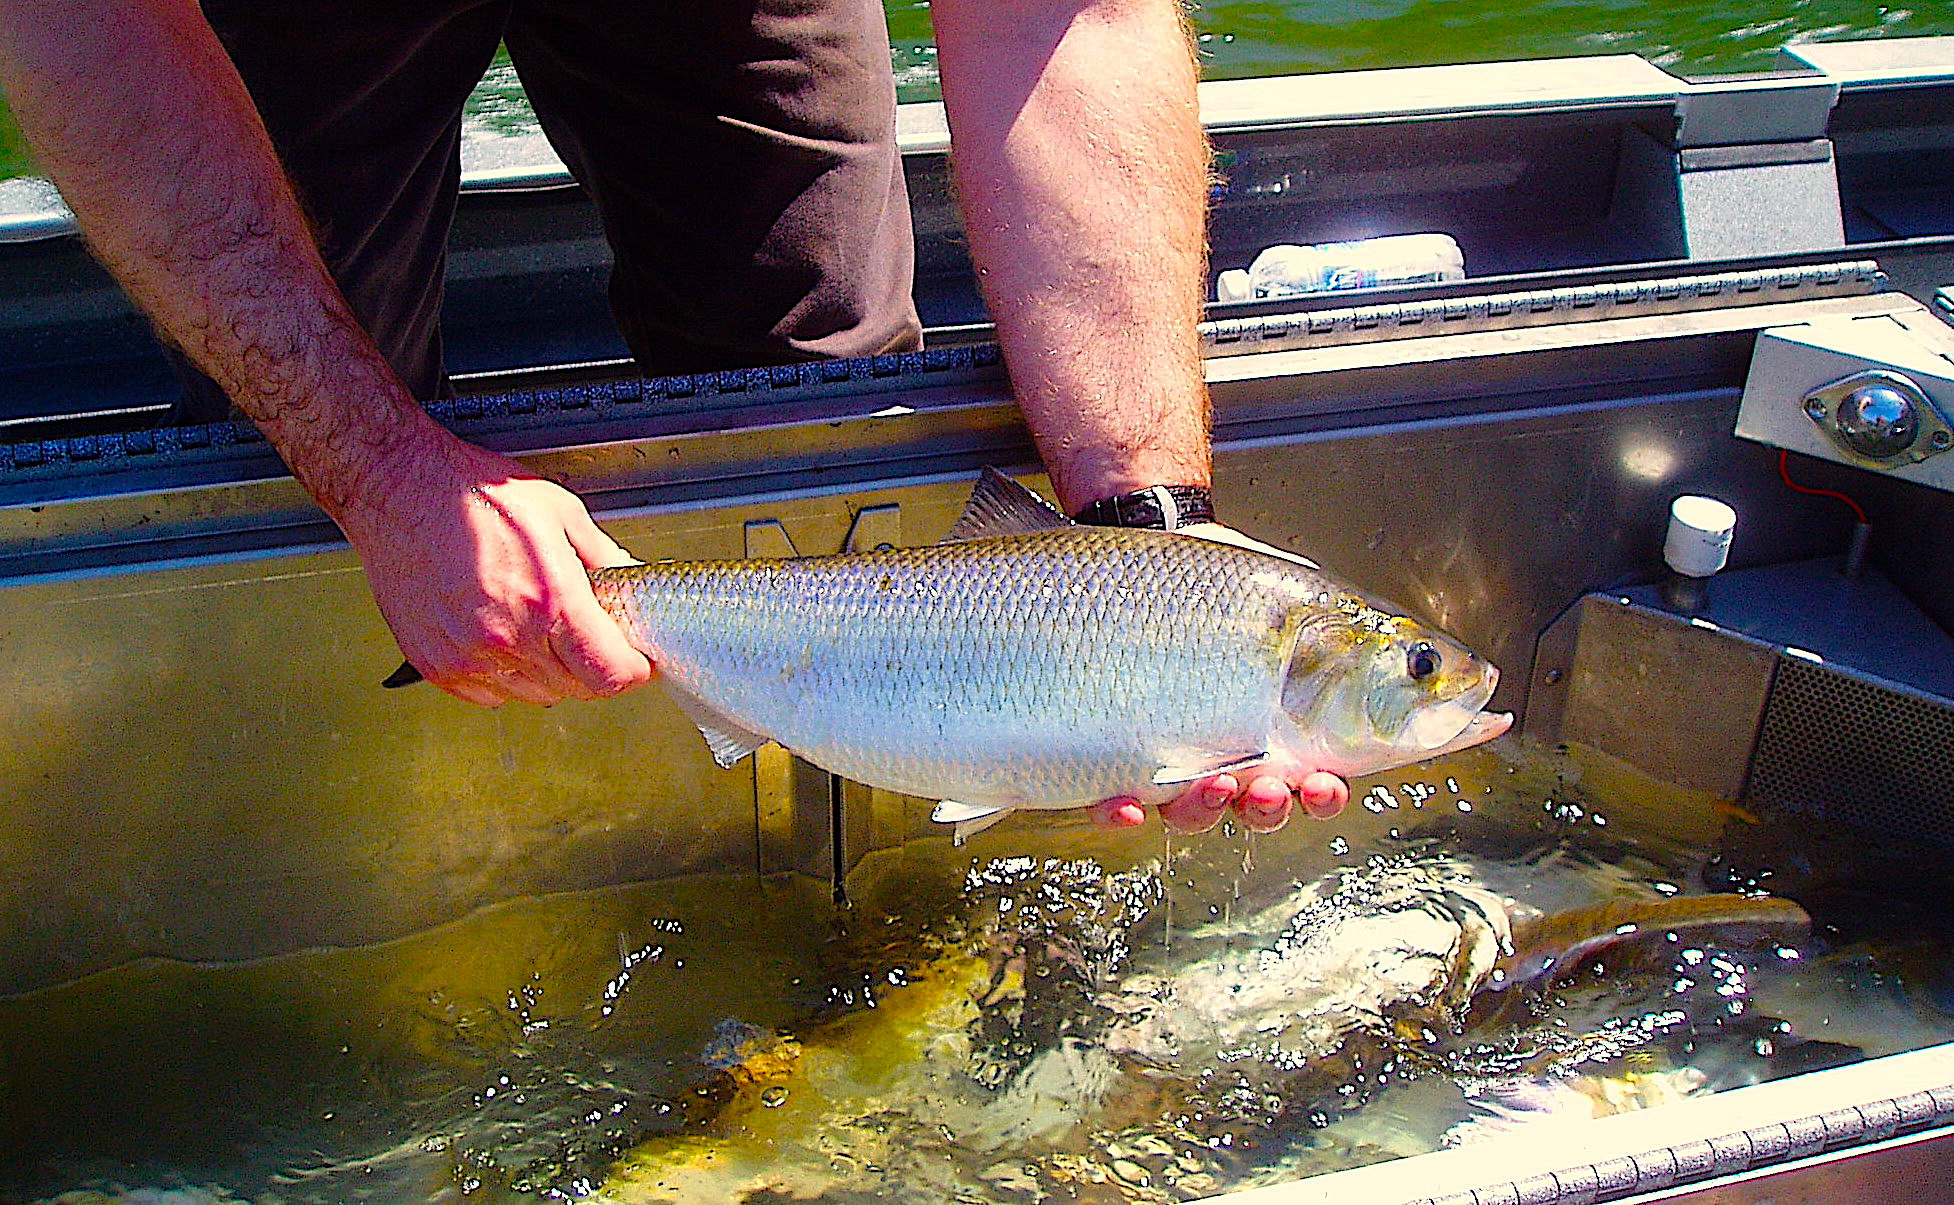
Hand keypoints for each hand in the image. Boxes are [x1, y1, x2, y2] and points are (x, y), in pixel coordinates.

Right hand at [334, 427, 653, 706]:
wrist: (400, 490)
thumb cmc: (472, 493)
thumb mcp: (560, 512)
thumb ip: (603, 557)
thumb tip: (628, 582)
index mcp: (550, 600)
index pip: (610, 675)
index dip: (632, 672)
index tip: (636, 663)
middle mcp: (509, 636)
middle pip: (577, 690)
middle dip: (595, 669)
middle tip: (592, 640)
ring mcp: (469, 656)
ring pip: (536, 696)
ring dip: (551, 674)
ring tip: (542, 631)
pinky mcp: (438, 664)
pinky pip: (490, 696)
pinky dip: (506, 678)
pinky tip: (504, 639)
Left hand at [1087, 519, 1350, 833]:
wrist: (1167, 544)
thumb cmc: (1245, 582)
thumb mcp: (1316, 608)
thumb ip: (1373, 653)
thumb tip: (1471, 680)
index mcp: (1290, 732)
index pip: (1317, 782)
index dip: (1325, 798)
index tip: (1328, 786)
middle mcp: (1236, 753)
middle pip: (1259, 807)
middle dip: (1273, 806)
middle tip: (1278, 786)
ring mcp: (1175, 755)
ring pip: (1194, 811)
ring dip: (1209, 808)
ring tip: (1218, 780)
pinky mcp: (1118, 752)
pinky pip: (1115, 801)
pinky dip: (1121, 813)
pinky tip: (1128, 806)